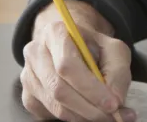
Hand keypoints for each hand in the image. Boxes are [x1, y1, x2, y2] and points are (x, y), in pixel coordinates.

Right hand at [20, 8, 136, 121]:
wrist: (77, 50)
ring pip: (55, 106)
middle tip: (113, 116)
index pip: (67, 65)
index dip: (90, 88)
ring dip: (83, 116)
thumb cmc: (95, 49)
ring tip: (105, 116)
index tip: (112, 103)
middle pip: (59, 88)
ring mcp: (28, 75)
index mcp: (55, 33)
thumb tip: (115, 100)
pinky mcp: (28, 96)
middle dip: (89, 108)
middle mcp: (35, 52)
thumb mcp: (115, 50)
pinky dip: (73, 118)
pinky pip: (50, 114)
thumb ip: (118, 73)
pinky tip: (87, 112)